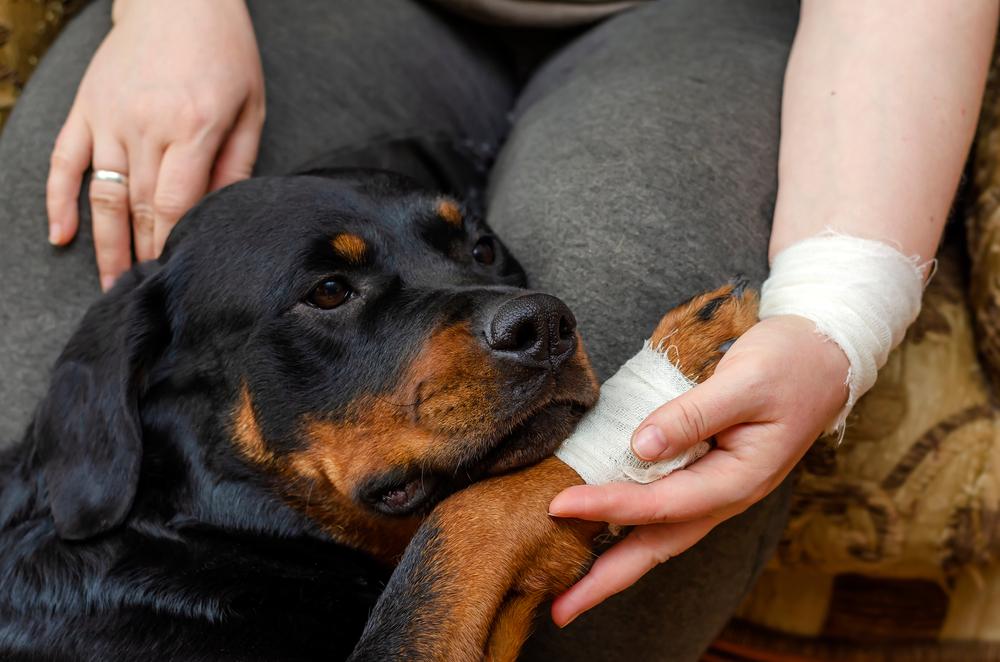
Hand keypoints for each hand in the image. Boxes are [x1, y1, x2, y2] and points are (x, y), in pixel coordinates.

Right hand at [47, 0, 264, 289]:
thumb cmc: (224, 52)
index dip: (172, 246)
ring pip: (103, 195)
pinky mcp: (86, 109)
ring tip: (109, 284)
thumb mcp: (250, 106)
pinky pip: (64, 161)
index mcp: (191, 127)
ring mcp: (109, 118)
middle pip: (139, 208)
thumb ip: (236, 162)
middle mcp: (145, 126)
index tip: (176, 276)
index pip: (175, 205)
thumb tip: (224, 213)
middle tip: (145, 295)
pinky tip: (62, 235)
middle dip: (141, 256)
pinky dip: (59, 200)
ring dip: (104, 245)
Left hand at [546, 314, 849, 625]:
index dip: (607, 506)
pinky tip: (601, 538)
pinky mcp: (707, 476)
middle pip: (657, 547)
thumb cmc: (790, 366)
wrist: (825, 358)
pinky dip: (629, 532)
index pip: (660, 503)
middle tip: (558, 610)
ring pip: (659, 538)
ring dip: (614, 565)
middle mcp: (725, 496)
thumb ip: (693, 416)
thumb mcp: (744, 383)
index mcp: (738, 479)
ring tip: (570, 590)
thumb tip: (640, 445)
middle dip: (606, 581)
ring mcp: (716, 490)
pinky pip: (663, 514)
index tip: (560, 506)